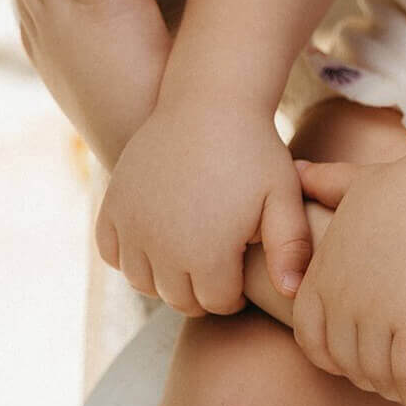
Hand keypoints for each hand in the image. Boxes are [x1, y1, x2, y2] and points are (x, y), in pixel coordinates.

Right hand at [95, 99, 313, 315]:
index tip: (243, 262)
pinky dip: (130, 254)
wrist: (210, 102)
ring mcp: (132, 228)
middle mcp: (162, 248)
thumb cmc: (254, 150)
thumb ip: (291, 248)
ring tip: (192, 249)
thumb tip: (293, 293)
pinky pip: (111, 254)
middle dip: (202, 288)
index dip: (235, 289)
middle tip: (220, 260)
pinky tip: (156, 236)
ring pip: (143, 282)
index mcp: (208, 253)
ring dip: (165, 276)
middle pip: (179, 299)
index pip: (217, 303)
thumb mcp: (283, 195)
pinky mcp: (112, 207)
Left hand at [291, 149, 405, 405]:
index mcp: (324, 270)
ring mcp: (377, 312)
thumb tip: (297, 173)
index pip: (309, 336)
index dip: (331, 355)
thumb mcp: (359, 181)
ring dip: (392, 390)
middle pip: (344, 362)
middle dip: (365, 376)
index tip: (357, 356)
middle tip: (390, 379)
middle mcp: (342, 296)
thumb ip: (325, 184)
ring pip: (377, 376)